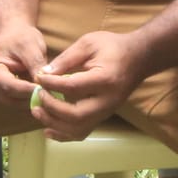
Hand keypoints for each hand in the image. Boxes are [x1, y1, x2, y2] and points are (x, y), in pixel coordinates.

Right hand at [0, 22, 49, 108]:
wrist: (12, 34)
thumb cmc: (19, 37)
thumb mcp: (29, 45)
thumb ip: (35, 64)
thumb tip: (45, 84)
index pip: (10, 87)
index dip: (29, 90)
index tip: (48, 90)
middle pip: (13, 100)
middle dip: (33, 99)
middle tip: (55, 95)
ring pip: (18, 106)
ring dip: (35, 102)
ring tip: (53, 94)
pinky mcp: (6, 98)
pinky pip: (21, 105)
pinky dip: (34, 101)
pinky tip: (47, 95)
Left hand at [30, 31, 145, 141]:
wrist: (139, 58)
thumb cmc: (113, 47)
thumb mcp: (89, 43)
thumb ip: (66, 58)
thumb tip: (44, 74)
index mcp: (105, 79)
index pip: (73, 87)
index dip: (51, 84)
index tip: (38, 77)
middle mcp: (107, 100)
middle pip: (76, 115)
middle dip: (52, 109)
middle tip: (37, 97)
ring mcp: (107, 112)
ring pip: (79, 129)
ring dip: (55, 124)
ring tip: (38, 113)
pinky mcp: (104, 116)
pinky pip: (83, 132)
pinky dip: (64, 134)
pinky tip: (49, 130)